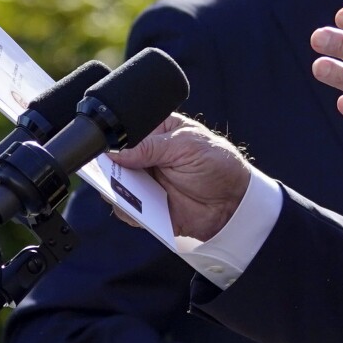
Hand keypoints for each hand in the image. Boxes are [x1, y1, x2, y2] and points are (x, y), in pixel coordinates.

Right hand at [107, 113, 250, 240]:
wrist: (234, 201)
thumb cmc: (217, 164)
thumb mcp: (188, 146)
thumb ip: (152, 147)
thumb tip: (117, 152)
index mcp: (157, 132)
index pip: (126, 133)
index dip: (115, 141)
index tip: (108, 150)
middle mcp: (146, 156)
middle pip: (114, 160)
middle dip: (108, 167)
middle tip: (107, 172)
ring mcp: (145, 181)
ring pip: (115, 185)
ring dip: (115, 189)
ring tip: (121, 191)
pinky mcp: (146, 206)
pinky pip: (127, 209)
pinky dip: (128, 210)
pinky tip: (137, 208)